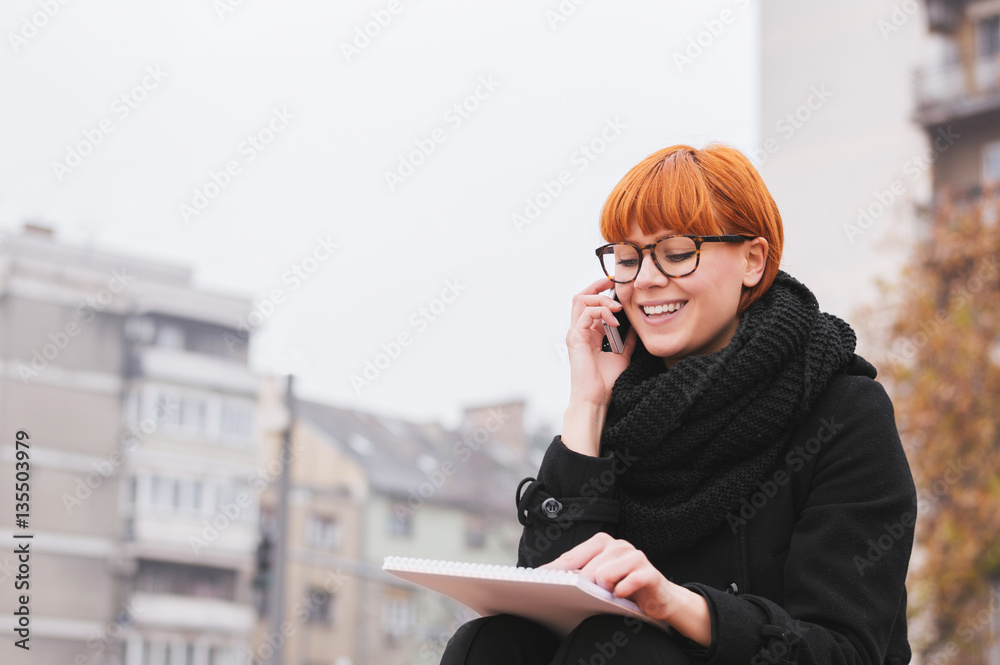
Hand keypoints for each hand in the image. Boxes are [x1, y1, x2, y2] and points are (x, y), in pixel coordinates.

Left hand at [542, 532, 672, 619]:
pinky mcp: (649, 572)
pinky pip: (626, 584)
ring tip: (611, 595)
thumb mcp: (598, 578)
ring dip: (605, 592)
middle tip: (586, 598)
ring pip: (604, 576)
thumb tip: (546, 577)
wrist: (659, 597)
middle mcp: (617, 545)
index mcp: (601, 542)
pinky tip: (623, 596)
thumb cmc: (622, 587)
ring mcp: (634, 556)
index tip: (538, 580)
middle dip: (583, 588)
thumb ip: (578, 574)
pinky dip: (621, 594)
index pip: (571, 557)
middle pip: (586, 570)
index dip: (555, 571)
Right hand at [565, 277, 638, 408]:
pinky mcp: (576, 338)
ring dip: (601, 298)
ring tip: (617, 306)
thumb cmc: (605, 382)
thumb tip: (636, 325)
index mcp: (588, 333)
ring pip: (581, 300)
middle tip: (615, 283)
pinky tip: (615, 321)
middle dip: (598, 285)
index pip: (590, 304)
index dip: (603, 292)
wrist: (596, 399)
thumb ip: (627, 340)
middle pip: (581, 296)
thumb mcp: (622, 355)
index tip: (620, 288)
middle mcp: (579, 330)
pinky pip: (586, 314)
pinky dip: (601, 312)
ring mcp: (575, 333)